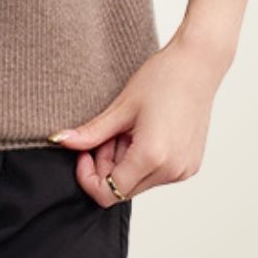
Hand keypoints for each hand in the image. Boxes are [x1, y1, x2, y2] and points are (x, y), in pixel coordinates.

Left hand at [46, 34, 231, 206]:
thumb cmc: (162, 79)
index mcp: (152, 158)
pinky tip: (142, 131)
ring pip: (139, 182)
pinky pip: (156, 174)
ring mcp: (184, 170)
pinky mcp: (190, 165)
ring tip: (126, 128)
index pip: (109, 192)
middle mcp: (171, 171)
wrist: (198, 65)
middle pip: (123, 189)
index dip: (88, 176)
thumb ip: (90, 133)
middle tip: (106, 133)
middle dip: (105, 166)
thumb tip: (60, 142)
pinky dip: (142, 159)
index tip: (83, 152)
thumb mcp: (121, 107)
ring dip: (123, 161)